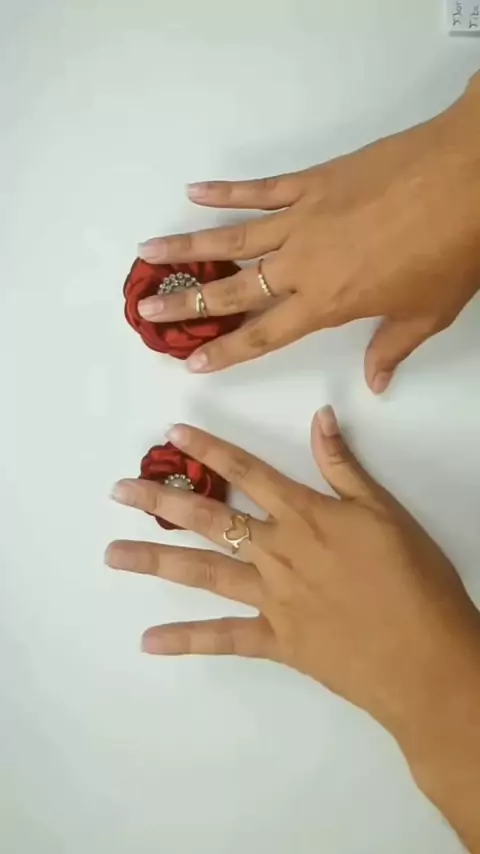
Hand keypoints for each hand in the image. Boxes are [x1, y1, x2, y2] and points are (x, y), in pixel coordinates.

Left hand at [107, 409, 479, 849]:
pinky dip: (187, 641)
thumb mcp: (385, 512)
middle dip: (162, 501)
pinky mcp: (277, 640)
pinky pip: (225, 639)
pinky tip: (149, 642)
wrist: (426, 654)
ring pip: (203, 573)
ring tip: (113, 555)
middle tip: (118, 491)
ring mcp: (272, 598)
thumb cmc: (414, 578)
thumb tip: (321, 418)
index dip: (209, 450)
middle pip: (210, 520)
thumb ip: (345, 467)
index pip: (248, 473)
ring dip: (156, 560)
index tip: (172, 433)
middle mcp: (278, 552)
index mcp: (306, 516)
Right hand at [137, 73, 479, 391]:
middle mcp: (303, 264)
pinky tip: (194, 192)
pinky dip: (226, 192)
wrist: (467, 178)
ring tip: (148, 253)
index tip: (190, 360)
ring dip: (187, 248)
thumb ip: (390, 347)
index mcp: (328, 302)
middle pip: (232, 290)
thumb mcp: (425, 313)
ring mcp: (303, 218)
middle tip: (149, 312)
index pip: (264, 335)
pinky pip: (260, 190)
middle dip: (186, 304)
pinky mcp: (312, 182)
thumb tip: (376, 381)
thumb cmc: (451, 250)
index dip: (225, 351)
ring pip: (231, 238)